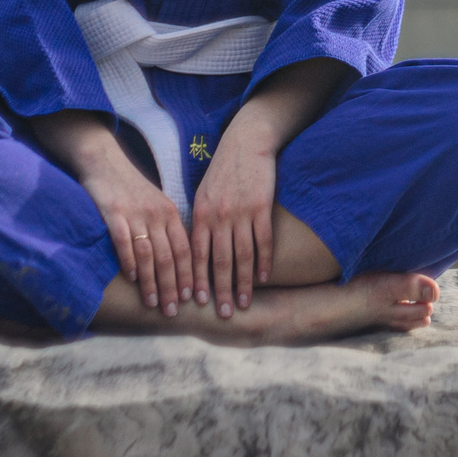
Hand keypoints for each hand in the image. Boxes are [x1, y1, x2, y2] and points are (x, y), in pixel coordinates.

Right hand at [83, 148, 196, 316]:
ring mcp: (136, 214)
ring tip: (153, 304)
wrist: (105, 161)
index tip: (192, 298)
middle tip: (173, 311)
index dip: (189, 275)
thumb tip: (177, 264)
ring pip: (149, 254)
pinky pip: (124, 242)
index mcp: (171, 213)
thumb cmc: (131, 189)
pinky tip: (131, 279)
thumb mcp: (156, 205)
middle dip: (173, 287)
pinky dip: (129, 262)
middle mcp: (157, 214)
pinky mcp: (114, 213)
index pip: (186, 249)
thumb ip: (166, 230)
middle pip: (169, 257)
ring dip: (152, 282)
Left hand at [188, 135, 277, 315]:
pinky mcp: (261, 208)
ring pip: (242, 256)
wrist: (246, 143)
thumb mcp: (202, 193)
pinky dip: (263, 262)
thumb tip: (194, 250)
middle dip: (220, 290)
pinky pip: (262, 241)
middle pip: (219, 261)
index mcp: (200, 214)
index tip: (197, 302)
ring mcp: (240, 213)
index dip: (197, 280)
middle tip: (223, 314)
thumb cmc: (223, 170)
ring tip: (244, 303)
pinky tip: (263, 277)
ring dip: (243, 283)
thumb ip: (200, 221)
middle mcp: (218, 216)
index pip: (197, 255)